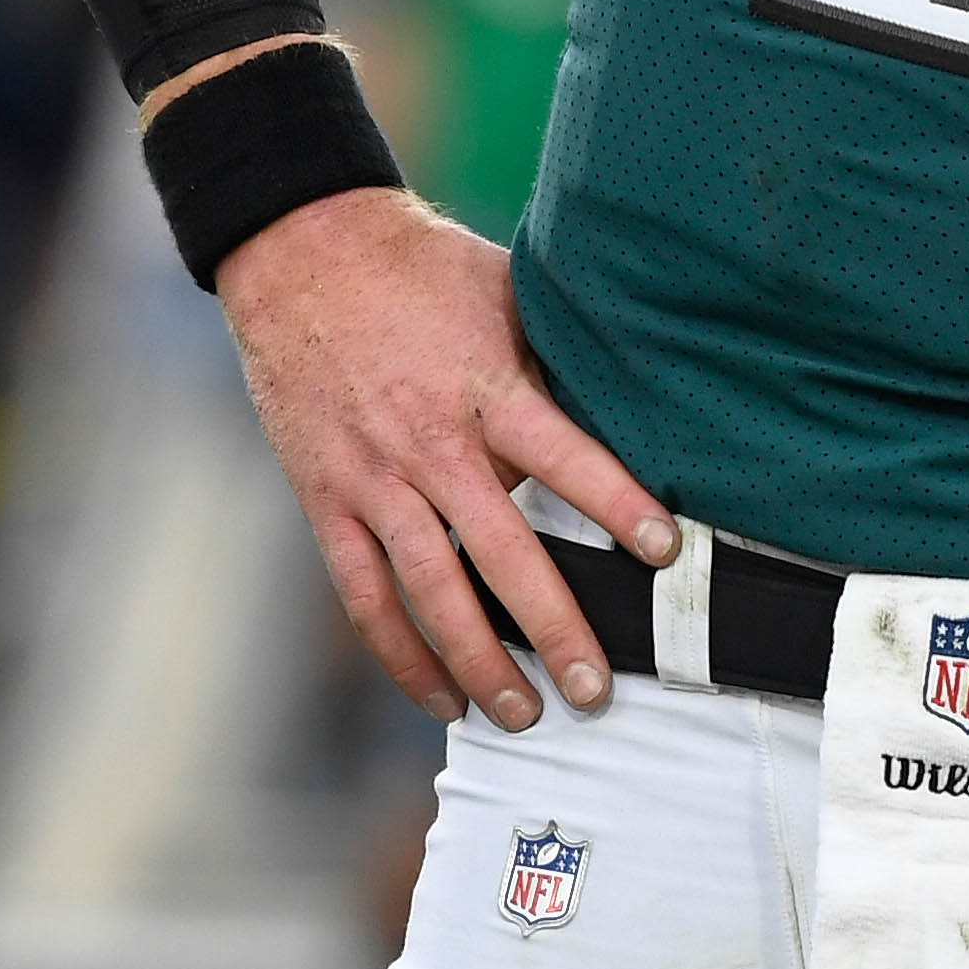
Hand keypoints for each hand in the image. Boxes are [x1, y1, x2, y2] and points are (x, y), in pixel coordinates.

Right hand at [216, 184, 674, 731]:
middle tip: (596, 686)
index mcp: (486, 386)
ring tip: (523, 713)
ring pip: (431, 590)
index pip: (565, 456)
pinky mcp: (326, 498)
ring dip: (478, 660)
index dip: (617, 504)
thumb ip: (555, 358)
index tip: (664, 551)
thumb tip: (636, 395)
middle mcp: (431, 442)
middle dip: (553, 626)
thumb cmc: (422, 270)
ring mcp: (374, 478)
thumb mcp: (505, 294)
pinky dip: (399, 652)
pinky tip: (438, 694)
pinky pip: (364, 592)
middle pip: (502, 551)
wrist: (304, 254)